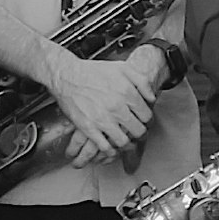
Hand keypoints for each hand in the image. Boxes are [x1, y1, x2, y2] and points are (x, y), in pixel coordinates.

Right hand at [47, 44, 158, 160]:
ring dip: (127, 144)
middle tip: (137, 132)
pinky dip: (110, 151)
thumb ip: (142, 81)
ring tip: (126, 142)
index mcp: (127, 93)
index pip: (147, 116)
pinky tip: (112, 148)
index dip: (147, 120)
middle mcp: (116, 107)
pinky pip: (104, 147)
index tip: (144, 121)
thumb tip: (152, 97)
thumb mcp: (122, 68)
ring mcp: (102, 119)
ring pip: (123, 141)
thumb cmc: (93, 71)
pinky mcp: (88, 127)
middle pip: (138, 130)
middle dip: (139, 132)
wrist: (67, 75)